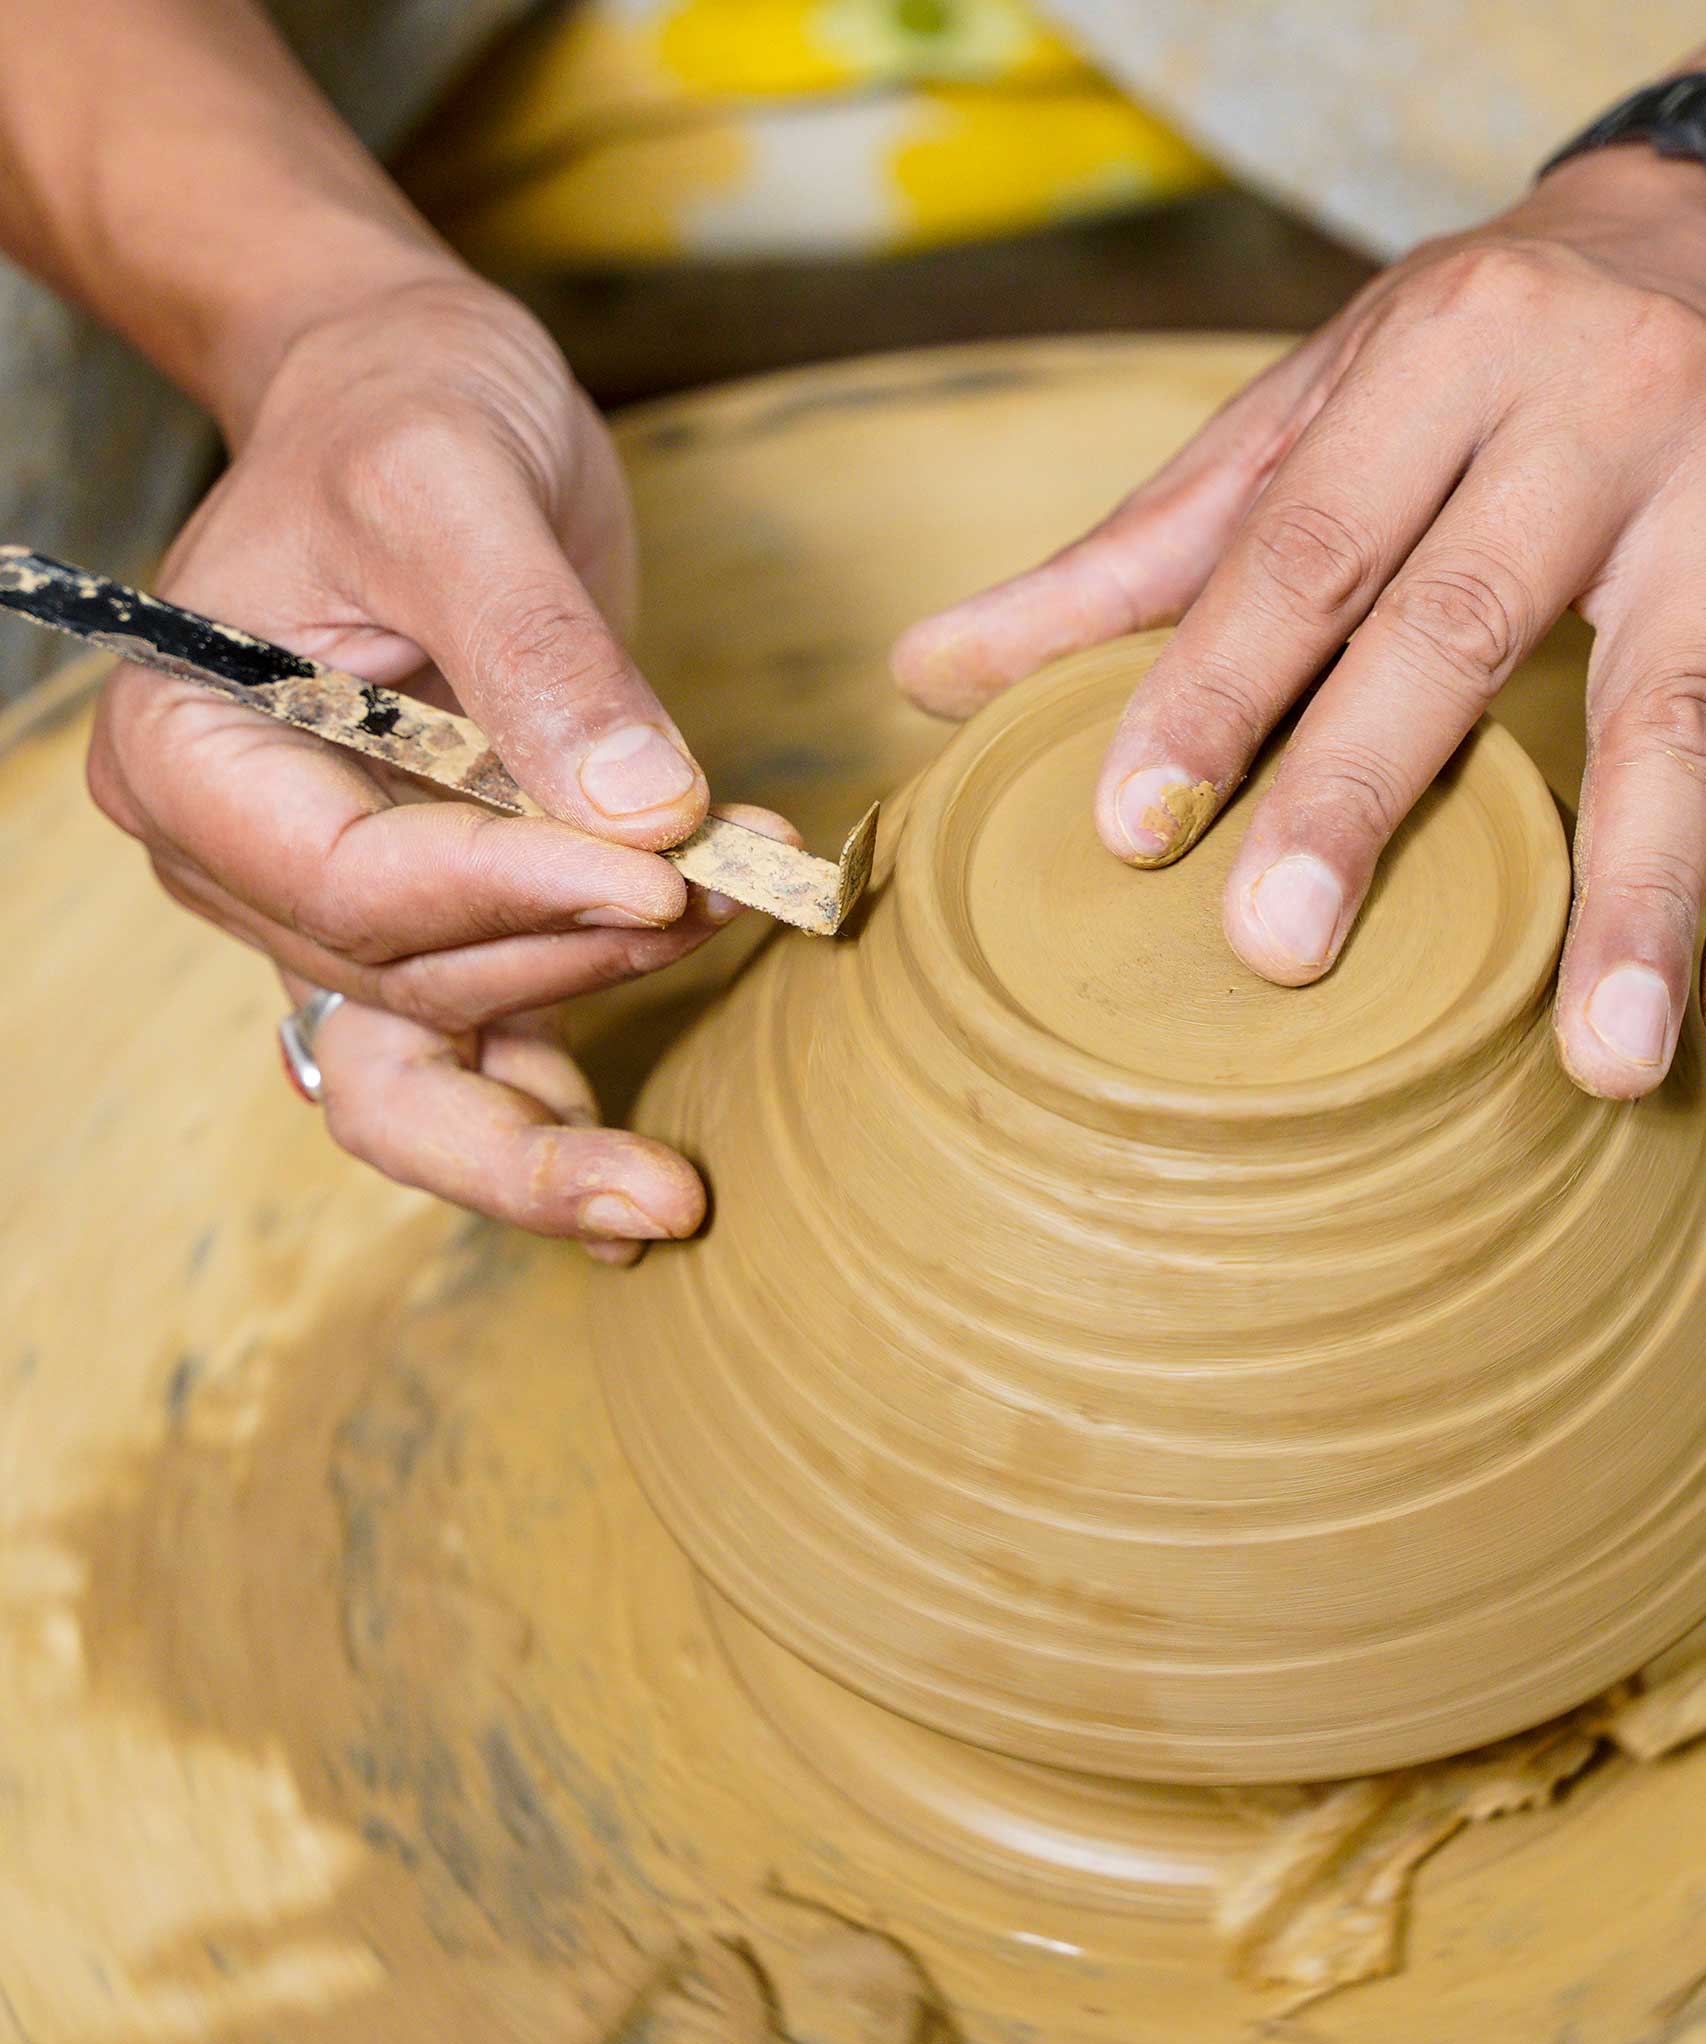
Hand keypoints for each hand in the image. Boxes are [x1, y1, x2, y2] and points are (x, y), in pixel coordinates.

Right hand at [87, 273, 759, 1253]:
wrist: (417, 408)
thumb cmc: (408, 414)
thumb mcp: (459, 491)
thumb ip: (542, 655)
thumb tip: (646, 820)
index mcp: (194, 752)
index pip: (352, 880)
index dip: (513, 891)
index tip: (666, 871)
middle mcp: (244, 859)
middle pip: (402, 988)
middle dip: (574, 968)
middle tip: (731, 914)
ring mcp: (333, 907)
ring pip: (429, 1072)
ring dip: (580, 1063)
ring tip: (708, 1060)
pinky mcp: (433, 920)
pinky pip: (474, 1061)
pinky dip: (557, 1119)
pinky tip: (642, 1195)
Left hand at [893, 150, 1705, 1096]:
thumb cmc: (1468, 355)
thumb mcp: (1299, 415)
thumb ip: (1131, 557)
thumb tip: (929, 678)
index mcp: (1441, 351)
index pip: (1305, 540)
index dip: (1214, 683)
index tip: (1130, 832)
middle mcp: (1601, 406)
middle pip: (1469, 620)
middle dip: (1369, 790)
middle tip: (1282, 953)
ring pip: (1682, 711)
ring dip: (1642, 897)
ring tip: (1597, 1063)